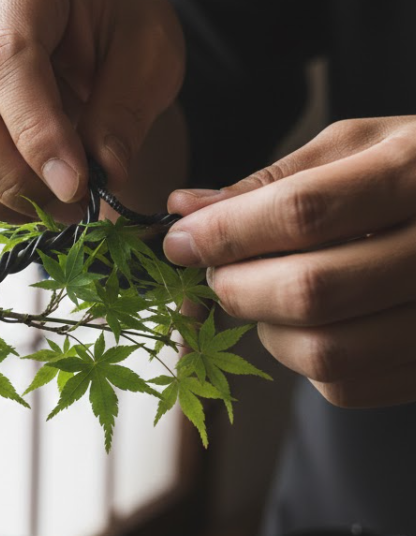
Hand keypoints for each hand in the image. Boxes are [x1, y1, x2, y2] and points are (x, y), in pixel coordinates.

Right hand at [0, 0, 184, 221]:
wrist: (93, 30)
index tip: (74, 184)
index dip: (36, 131)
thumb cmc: (121, 29)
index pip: (6, 59)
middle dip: (12, 175)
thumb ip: (125, 112)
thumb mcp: (151, 55)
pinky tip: (29, 199)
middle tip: (69, 204)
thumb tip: (102, 174)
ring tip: (57, 206)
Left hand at [164, 116, 415, 406]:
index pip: (302, 213)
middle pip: (311, 291)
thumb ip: (273, 181)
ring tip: (265, 295)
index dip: (225, 233)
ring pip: (326, 353)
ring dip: (267, 329)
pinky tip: (310, 323)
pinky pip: (347, 387)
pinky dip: (305, 360)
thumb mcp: (357, 147)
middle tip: (215, 272)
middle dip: (236, 286)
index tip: (179, 240)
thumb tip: (184, 207)